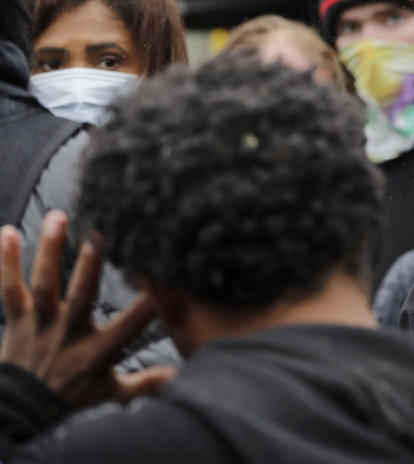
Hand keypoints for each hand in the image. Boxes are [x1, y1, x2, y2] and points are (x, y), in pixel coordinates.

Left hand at [0, 211, 174, 406]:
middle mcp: (70, 333)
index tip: (165, 272)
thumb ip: (145, 382)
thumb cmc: (69, 399)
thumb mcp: (111, 393)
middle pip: (82, 294)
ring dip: (50, 250)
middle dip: (91, 264)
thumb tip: (179, 376)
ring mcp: (41, 324)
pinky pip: (9, 288)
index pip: (133, 321)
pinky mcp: (18, 318)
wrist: (18, 412)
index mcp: (99, 350)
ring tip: (59, 217)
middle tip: (99, 233)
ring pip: (46, 284)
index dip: (152, 297)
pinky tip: (6, 232)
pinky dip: (6, 261)